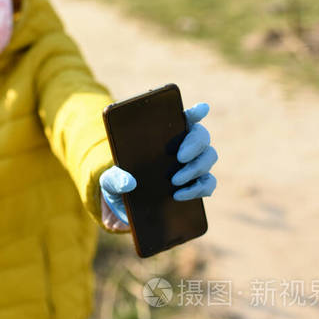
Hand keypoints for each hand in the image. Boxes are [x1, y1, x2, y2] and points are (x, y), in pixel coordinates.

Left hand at [99, 102, 217, 226]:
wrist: (124, 208)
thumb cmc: (118, 183)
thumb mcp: (109, 179)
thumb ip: (114, 179)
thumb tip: (129, 183)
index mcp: (162, 133)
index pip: (183, 115)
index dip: (195, 111)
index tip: (201, 110)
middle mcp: (182, 145)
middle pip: (201, 135)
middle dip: (194, 143)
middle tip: (180, 157)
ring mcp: (191, 165)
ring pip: (208, 157)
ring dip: (195, 168)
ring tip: (175, 181)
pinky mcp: (196, 186)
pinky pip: (208, 184)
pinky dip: (197, 189)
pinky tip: (179, 195)